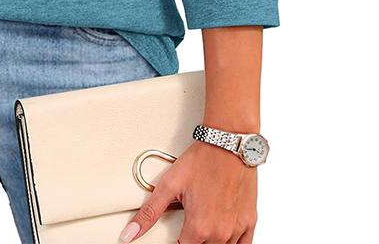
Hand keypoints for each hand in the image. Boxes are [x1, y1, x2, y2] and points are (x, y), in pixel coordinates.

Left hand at [119, 141, 257, 242]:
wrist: (228, 144)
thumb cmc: (202, 160)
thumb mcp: (169, 184)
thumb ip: (149, 213)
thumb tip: (129, 234)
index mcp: (199, 227)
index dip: (177, 242)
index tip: (176, 235)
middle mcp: (220, 233)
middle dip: (192, 241)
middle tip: (188, 226)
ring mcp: (237, 229)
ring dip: (210, 242)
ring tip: (202, 226)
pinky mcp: (249, 221)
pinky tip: (224, 236)